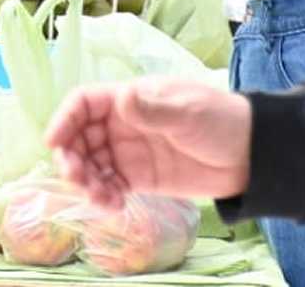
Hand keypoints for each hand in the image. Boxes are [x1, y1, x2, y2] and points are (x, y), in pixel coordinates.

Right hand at [46, 78, 251, 211]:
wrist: (250, 155)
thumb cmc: (219, 120)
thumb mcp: (187, 112)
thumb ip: (153, 110)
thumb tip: (122, 100)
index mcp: (129, 99)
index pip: (83, 103)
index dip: (64, 119)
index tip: (54, 142)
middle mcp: (122, 124)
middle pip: (80, 137)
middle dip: (71, 157)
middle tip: (76, 178)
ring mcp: (129, 153)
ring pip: (91, 165)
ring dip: (85, 181)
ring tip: (98, 198)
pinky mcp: (140, 179)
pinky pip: (110, 187)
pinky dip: (103, 196)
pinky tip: (111, 205)